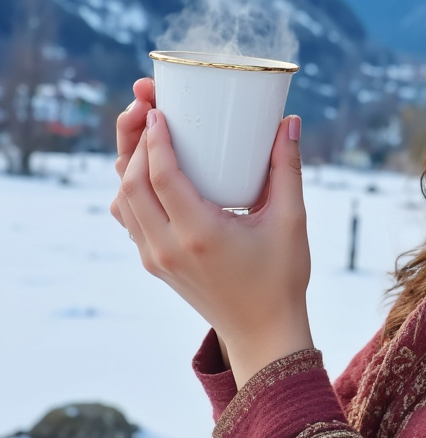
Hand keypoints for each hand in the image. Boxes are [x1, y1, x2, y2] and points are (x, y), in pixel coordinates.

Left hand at [112, 91, 312, 387]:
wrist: (263, 332)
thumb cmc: (282, 277)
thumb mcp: (291, 220)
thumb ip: (287, 168)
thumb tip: (289, 122)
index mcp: (200, 235)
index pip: (162, 179)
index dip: (155, 140)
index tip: (157, 109)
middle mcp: (168, 248)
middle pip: (131, 184)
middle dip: (132, 140)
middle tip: (145, 106)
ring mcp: (156, 258)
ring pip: (123, 202)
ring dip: (127, 162)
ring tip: (142, 129)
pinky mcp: (156, 263)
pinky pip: (129, 218)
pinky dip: (130, 188)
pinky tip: (146, 168)